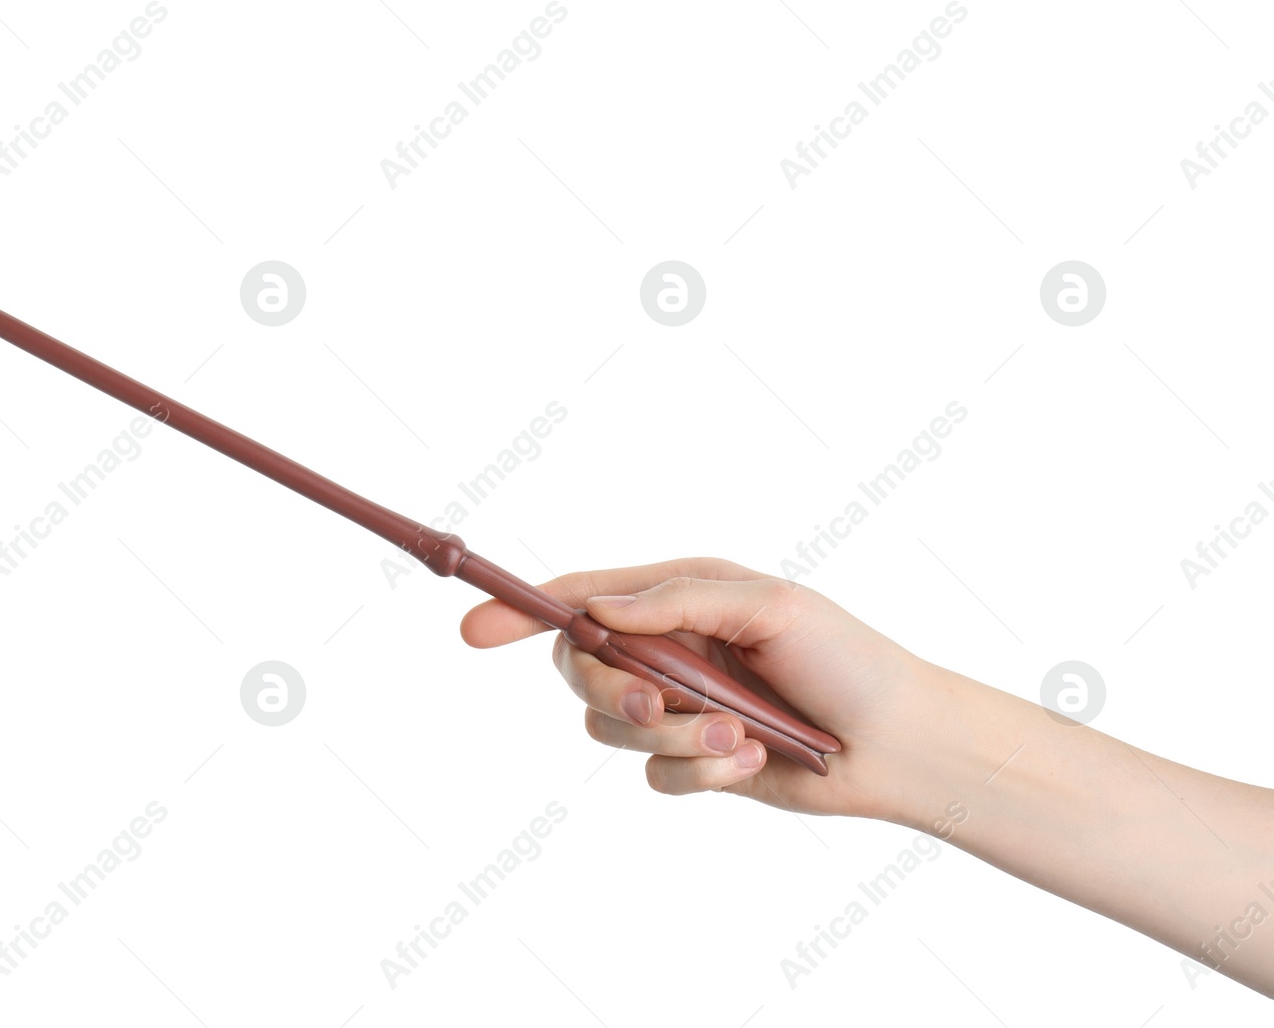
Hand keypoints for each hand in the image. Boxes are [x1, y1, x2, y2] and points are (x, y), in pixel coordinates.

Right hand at [460, 557, 944, 819]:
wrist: (899, 743)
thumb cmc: (844, 658)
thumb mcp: (767, 605)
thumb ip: (676, 602)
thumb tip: (597, 609)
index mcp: (679, 596)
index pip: (582, 597)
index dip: (522, 612)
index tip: (473, 630)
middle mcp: (668, 649)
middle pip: (581, 667)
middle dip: (611, 690)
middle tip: (653, 703)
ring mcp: (677, 708)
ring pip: (611, 728)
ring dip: (672, 735)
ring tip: (735, 734)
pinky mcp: (694, 761)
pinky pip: (655, 775)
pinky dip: (698, 770)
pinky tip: (748, 759)